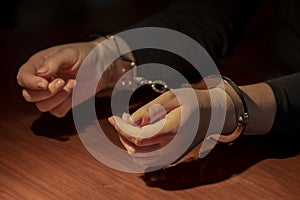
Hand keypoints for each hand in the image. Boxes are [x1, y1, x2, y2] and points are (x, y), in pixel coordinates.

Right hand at [16, 37, 131, 116]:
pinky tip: (75, 91)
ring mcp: (51, 94)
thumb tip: (40, 73)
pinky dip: (67, 104)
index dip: (30, 83)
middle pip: (30, 96)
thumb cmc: (85, 54)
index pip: (23, 78)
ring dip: (59, 97)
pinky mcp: (63, 103)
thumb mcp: (69, 54)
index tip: (44, 83)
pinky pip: (57, 112)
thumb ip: (54, 62)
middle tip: (62, 81)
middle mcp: (41, 80)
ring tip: (73, 83)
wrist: (103, 65)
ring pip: (43, 106)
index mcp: (38, 65)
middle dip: (47, 92)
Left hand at [108, 88, 209, 167]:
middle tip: (119, 118)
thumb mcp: (171, 97)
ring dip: (129, 142)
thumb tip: (129, 120)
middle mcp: (171, 148)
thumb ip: (149, 110)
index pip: (137, 138)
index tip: (113, 117)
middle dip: (122, 134)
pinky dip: (138, 147)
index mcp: (172, 132)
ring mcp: (172, 154)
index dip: (122, 129)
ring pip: (139, 157)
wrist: (212, 113)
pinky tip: (139, 131)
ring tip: (128, 123)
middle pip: (135, 150)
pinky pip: (148, 157)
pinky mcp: (171, 156)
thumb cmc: (192, 101)